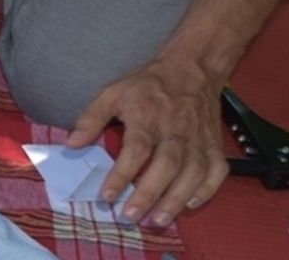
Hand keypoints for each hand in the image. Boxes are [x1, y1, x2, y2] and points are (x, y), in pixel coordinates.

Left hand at [67, 56, 228, 227]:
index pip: (136, 148)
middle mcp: (175, 129)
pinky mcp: (214, 144)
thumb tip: (72, 143)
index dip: (122, 173)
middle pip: (166, 164)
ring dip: (176, 199)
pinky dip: (207, 190)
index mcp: (148, 115)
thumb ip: (91, 118)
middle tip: (132, 216)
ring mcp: (198, 138)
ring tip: (158, 220)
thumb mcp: (113, 92)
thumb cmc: (149, 84)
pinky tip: (191, 204)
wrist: (192, 68)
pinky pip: (216, 171)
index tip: (108, 195)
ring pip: (192, 172)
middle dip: (149, 193)